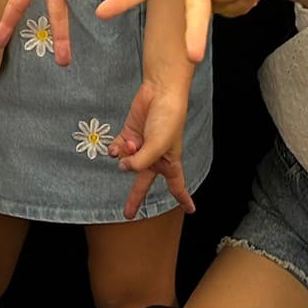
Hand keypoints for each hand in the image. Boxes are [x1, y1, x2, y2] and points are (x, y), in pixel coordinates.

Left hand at [107, 76, 196, 219]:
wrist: (159, 93)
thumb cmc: (167, 119)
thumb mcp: (156, 146)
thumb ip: (140, 163)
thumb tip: (123, 167)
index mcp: (169, 162)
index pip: (177, 186)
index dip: (184, 199)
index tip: (191, 210)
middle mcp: (155, 157)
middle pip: (143, 182)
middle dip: (135, 197)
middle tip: (128, 214)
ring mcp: (141, 146)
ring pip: (127, 162)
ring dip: (126, 155)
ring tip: (133, 144)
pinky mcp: (129, 134)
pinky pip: (118, 150)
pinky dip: (116, 149)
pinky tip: (117, 146)